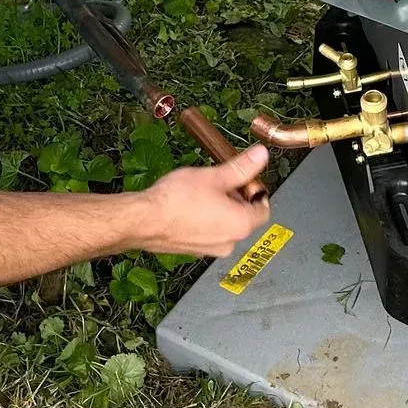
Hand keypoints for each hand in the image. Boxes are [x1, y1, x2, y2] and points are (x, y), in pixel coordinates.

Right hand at [138, 146, 270, 256]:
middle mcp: (229, 242)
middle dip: (235, 198)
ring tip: (202, 191)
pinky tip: (189, 205)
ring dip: (218, 209)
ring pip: (224, 225)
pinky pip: (207, 233)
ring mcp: (210, 249)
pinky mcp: (193, 250)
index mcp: (241, 225)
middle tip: (220, 181)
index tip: (246, 179)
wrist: (144, 220)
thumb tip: (260, 156)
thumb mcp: (214, 176)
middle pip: (243, 217)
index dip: (256, 191)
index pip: (263, 209)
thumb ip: (241, 167)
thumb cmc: (176, 201)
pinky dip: (204, 220)